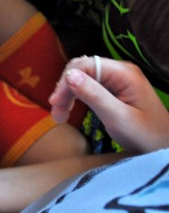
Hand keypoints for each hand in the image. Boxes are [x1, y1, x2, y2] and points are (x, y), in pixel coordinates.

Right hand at [49, 56, 168, 152]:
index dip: (66, 81)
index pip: (84, 65)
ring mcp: (116, 80)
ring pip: (81, 79)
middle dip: (65, 90)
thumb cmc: (145, 135)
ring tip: (59, 116)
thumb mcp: (118, 117)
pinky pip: (88, 87)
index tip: (56, 103)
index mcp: (123, 73)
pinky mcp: (113, 90)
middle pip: (81, 70)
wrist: (163, 147)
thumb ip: (94, 95)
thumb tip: (69, 75)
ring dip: (68, 95)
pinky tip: (69, 111)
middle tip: (57, 114)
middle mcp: (119, 71)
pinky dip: (75, 99)